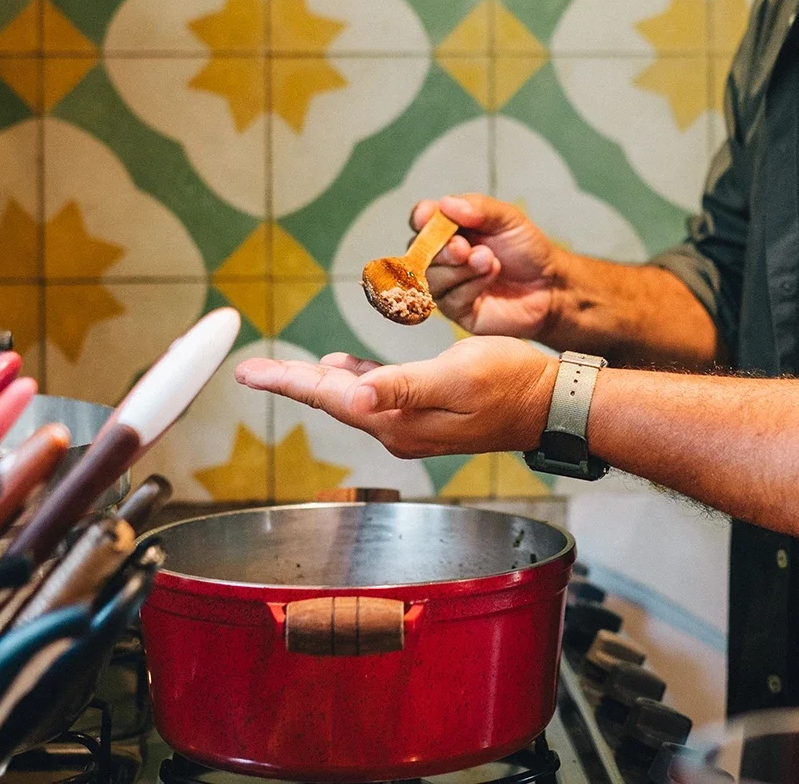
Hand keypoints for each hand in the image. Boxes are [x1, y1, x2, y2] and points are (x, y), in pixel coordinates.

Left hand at [235, 336, 557, 457]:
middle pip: (332, 400)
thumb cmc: (511, 382)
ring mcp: (411, 426)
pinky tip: (344, 369)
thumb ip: (403, 387)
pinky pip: (376, 397)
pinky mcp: (426, 416)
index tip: (248, 372)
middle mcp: (397, 429)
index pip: (330, 396)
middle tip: (252, 371)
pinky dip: (353, 380)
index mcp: (398, 420)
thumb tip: (355, 396)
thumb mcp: (457, 376)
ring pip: (351, 399)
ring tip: (283, 371)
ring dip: (318, 383)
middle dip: (292, 382)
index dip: (288, 380)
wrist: (550, 404)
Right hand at [410, 194, 565, 341]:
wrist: (550, 285)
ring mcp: (448, 284)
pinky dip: (470, 285)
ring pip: (433, 277)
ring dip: (461, 268)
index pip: (423, 220)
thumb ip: (479, 208)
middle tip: (464, 247)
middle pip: (421, 251)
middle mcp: (444, 256)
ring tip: (490, 261)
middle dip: (442, 248)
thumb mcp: (509, 219)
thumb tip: (445, 203)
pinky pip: (450, 299)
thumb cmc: (527, 249)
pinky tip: (491, 276)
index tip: (428, 216)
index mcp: (451, 228)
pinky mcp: (457, 310)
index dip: (422, 217)